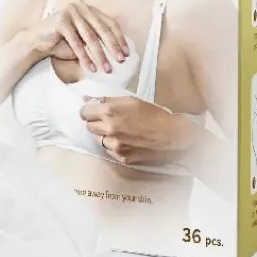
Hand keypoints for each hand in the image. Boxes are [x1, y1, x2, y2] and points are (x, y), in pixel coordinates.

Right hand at [31, 0, 128, 72]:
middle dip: (112, 47)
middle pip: (102, 29)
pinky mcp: (61, 20)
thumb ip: (98, 41)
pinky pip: (76, 42)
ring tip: (106, 68)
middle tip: (120, 61)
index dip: (119, 38)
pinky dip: (84, 57)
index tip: (126, 52)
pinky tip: (91, 67)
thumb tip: (119, 51)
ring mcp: (70, 11)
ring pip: (90, 37)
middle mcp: (81, 6)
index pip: (109, 22)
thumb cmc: (61, 43)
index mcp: (89, 9)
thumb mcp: (84, 40)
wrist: (36, 42)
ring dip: (99, 55)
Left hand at [80, 95, 196, 165]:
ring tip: (119, 131)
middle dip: (95, 122)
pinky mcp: (121, 157)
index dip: (88, 111)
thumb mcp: (131, 101)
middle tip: (107, 120)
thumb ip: (107, 100)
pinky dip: (112, 145)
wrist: (173, 136)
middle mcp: (109, 129)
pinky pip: (108, 150)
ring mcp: (114, 145)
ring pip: (97, 139)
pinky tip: (125, 140)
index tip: (92, 111)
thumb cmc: (154, 115)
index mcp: (110, 111)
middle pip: (89, 126)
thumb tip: (87, 100)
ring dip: (103, 135)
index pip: (84, 112)